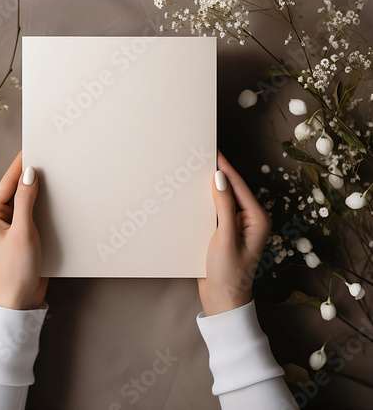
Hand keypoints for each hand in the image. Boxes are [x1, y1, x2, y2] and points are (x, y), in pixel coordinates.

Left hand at [0, 151, 47, 309]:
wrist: (21, 296)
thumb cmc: (16, 267)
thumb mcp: (22, 231)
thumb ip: (25, 201)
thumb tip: (30, 172)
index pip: (9, 179)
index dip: (23, 161)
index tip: (36, 144)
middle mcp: (0, 212)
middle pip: (18, 184)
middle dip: (33, 171)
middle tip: (52, 154)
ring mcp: (13, 220)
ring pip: (28, 195)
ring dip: (41, 185)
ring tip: (58, 169)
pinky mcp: (26, 228)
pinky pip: (35, 207)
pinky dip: (46, 199)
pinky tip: (59, 193)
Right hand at [197, 152, 270, 315]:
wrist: (222, 301)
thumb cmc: (229, 274)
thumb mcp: (225, 238)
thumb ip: (224, 207)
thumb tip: (220, 178)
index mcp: (257, 219)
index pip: (239, 186)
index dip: (225, 167)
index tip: (213, 150)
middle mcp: (250, 219)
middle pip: (232, 189)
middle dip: (218, 173)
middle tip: (201, 155)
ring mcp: (237, 226)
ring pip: (224, 198)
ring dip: (211, 186)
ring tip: (196, 169)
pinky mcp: (225, 232)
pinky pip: (217, 210)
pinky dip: (207, 200)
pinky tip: (195, 193)